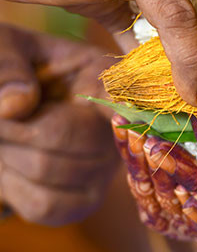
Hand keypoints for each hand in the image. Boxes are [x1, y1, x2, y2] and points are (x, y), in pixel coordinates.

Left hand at [0, 24, 118, 224]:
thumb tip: (15, 107)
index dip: (128, 110)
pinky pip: (46, 205)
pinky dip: (12, 186)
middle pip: (74, 139)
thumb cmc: (7, 72)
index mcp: (103, 78)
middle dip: (18, 130)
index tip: (120, 116)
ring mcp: (104, 168)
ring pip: (50, 171)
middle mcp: (117, 127)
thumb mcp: (1, 46)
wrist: (2, 108)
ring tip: (5, 138)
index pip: (128, 98)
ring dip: (10, 154)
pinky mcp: (84, 201)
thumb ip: (6, 65)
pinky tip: (13, 166)